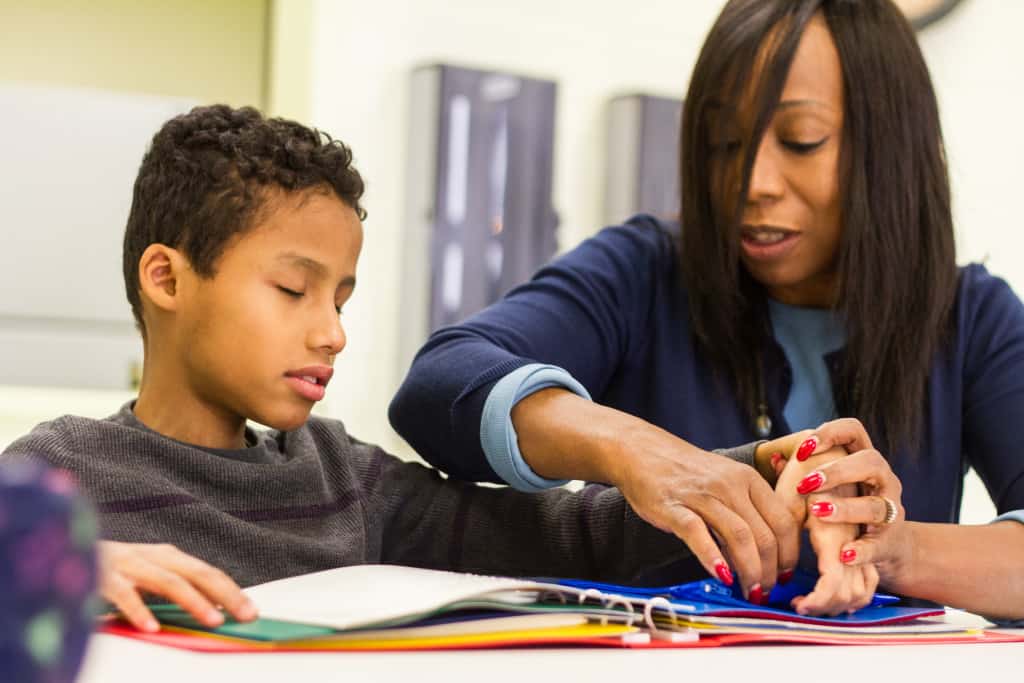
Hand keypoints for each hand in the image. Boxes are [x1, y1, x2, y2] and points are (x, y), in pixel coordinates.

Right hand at [99, 541, 256, 631]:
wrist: (63, 550)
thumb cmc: (112, 571)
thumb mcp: (146, 576)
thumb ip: (173, 590)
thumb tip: (211, 612)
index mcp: (166, 556)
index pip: (208, 573)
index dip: (232, 591)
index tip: (252, 611)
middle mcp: (151, 556)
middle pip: (197, 574)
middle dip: (226, 595)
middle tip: (245, 616)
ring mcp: (128, 564)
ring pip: (168, 581)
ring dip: (194, 601)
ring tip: (213, 621)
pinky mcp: (102, 577)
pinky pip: (124, 594)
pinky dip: (139, 610)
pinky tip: (152, 627)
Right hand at [510, 390, 798, 599]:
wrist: (641, 452)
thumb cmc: (686, 473)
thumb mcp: (726, 480)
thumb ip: (748, 509)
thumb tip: (769, 553)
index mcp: (748, 479)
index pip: (784, 521)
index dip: (790, 554)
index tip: (785, 574)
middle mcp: (730, 486)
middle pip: (765, 535)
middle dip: (770, 571)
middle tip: (765, 591)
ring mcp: (702, 496)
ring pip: (740, 537)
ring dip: (749, 571)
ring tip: (748, 591)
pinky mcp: (674, 508)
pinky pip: (699, 535)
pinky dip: (713, 558)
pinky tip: (721, 576)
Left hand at [773, 441, 877, 615]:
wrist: (886, 546)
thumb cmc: (845, 507)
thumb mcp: (824, 487)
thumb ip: (799, 473)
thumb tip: (773, 458)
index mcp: (863, 459)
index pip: (853, 431)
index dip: (830, 434)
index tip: (801, 450)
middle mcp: (883, 480)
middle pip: (871, 462)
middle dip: (838, 471)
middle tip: (805, 484)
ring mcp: (891, 510)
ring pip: (877, 505)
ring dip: (846, 508)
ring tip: (817, 512)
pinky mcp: (890, 542)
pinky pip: (879, 544)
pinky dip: (861, 550)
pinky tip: (843, 554)